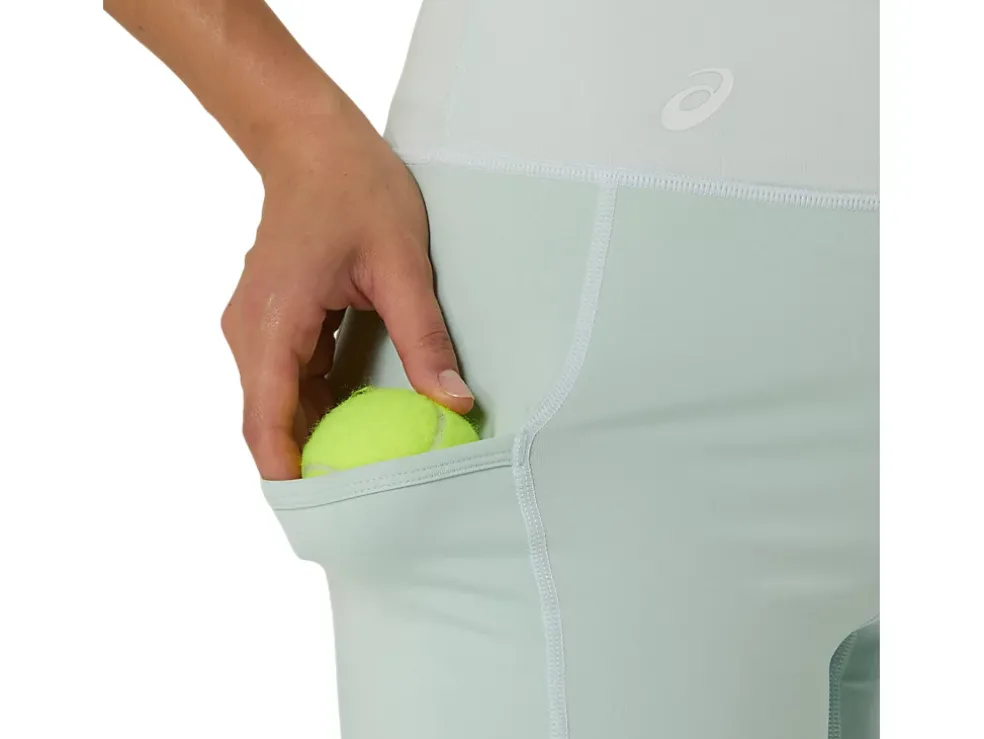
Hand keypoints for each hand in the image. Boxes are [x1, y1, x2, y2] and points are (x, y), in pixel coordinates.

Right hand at [221, 100, 472, 479]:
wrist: (310, 142)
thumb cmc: (353, 189)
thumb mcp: (401, 264)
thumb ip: (424, 338)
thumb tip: (455, 403)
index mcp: (272, 323)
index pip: (266, 422)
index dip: (289, 477)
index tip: (325, 516)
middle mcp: (250, 334)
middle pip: (270, 423)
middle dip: (311, 466)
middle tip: (366, 503)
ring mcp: (256, 329)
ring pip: (279, 405)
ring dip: (317, 438)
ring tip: (370, 470)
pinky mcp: (272, 324)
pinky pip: (289, 381)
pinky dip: (319, 407)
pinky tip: (363, 422)